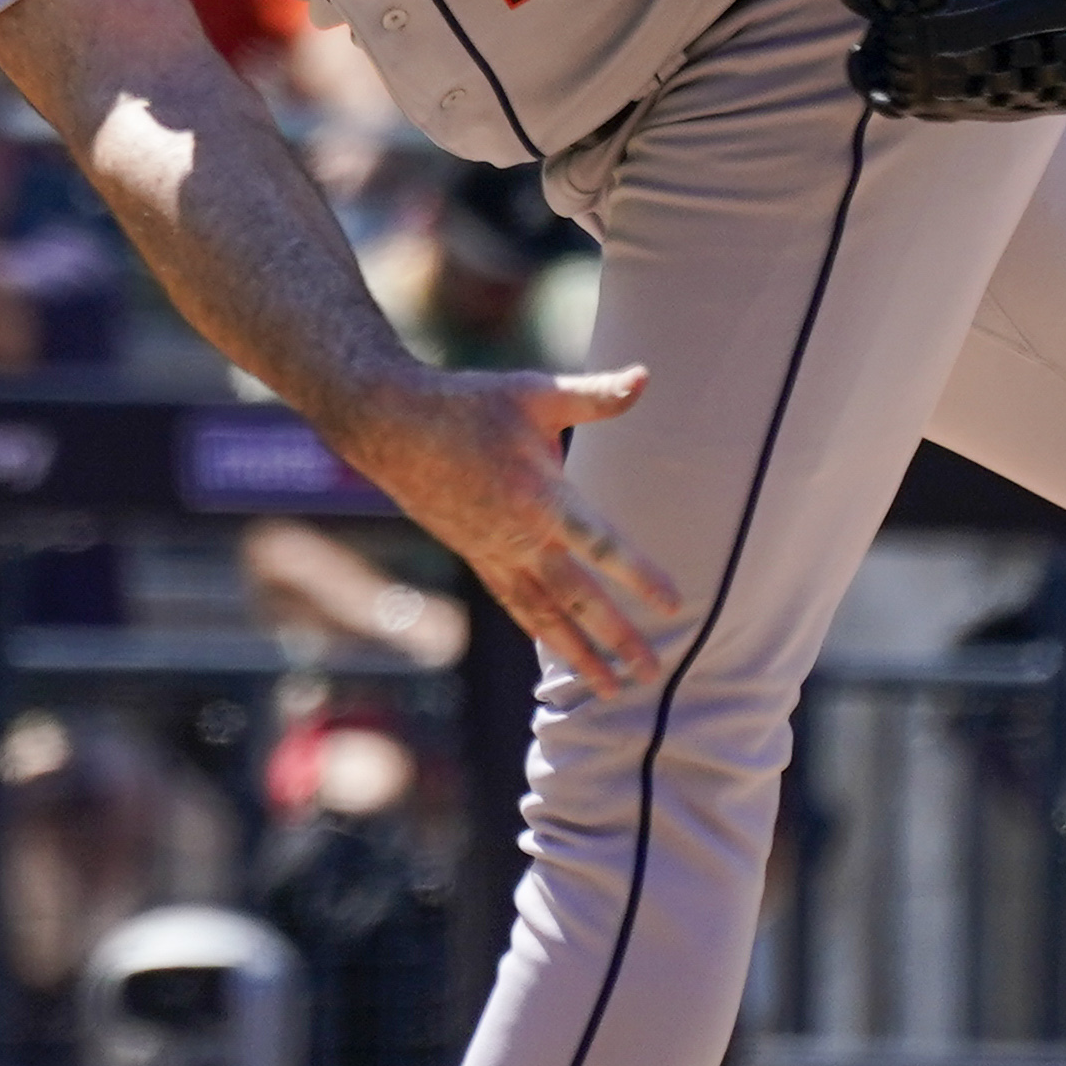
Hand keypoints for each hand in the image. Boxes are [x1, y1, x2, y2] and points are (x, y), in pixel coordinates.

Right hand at [336, 366, 680, 693]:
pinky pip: (515, 604)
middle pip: (576, 598)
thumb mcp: (534, 392)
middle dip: (615, 639)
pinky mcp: (476, 556)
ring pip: (543, 615)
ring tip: (609, 688)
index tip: (674, 605)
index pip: (601, 545)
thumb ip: (594, 396)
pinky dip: (541, 631)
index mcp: (540, 497)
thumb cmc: (468, 404)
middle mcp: (519, 537)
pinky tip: (561, 652)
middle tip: (650, 675)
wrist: (391, 427)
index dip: (638, 577)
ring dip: (578, 653)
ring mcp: (494, 553)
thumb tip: (644, 377)